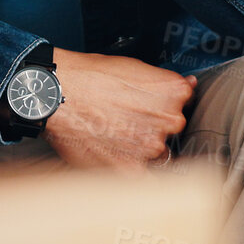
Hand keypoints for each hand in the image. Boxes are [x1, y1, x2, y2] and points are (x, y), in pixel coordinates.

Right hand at [44, 50, 196, 169]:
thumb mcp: (132, 66)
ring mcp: (152, 147)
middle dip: (152, 125)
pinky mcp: (133, 169)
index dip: (164, 103)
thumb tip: (187, 86)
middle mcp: (169, 120)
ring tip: (112, 133)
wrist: (56, 95)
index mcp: (173, 92)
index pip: (184, 102)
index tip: (152, 105)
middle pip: (171, 129)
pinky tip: (115, 155)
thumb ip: (162, 82)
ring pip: (156, 152)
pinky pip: (143, 177)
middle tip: (126, 118)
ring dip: (140, 147)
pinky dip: (131, 169)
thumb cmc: (87, 77)